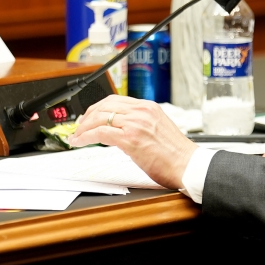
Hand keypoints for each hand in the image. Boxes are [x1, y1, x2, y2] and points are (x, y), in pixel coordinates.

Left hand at [69, 95, 196, 189]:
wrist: (187, 165)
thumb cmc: (176, 154)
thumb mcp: (158, 129)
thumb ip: (141, 124)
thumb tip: (122, 130)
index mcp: (148, 107)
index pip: (115, 100)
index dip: (97, 108)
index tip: (89, 118)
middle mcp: (141, 111)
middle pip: (104, 105)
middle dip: (87, 116)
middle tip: (79, 127)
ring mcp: (136, 124)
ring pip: (99, 117)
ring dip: (83, 127)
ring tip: (77, 137)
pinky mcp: (130, 139)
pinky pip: (100, 132)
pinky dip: (85, 136)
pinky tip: (80, 142)